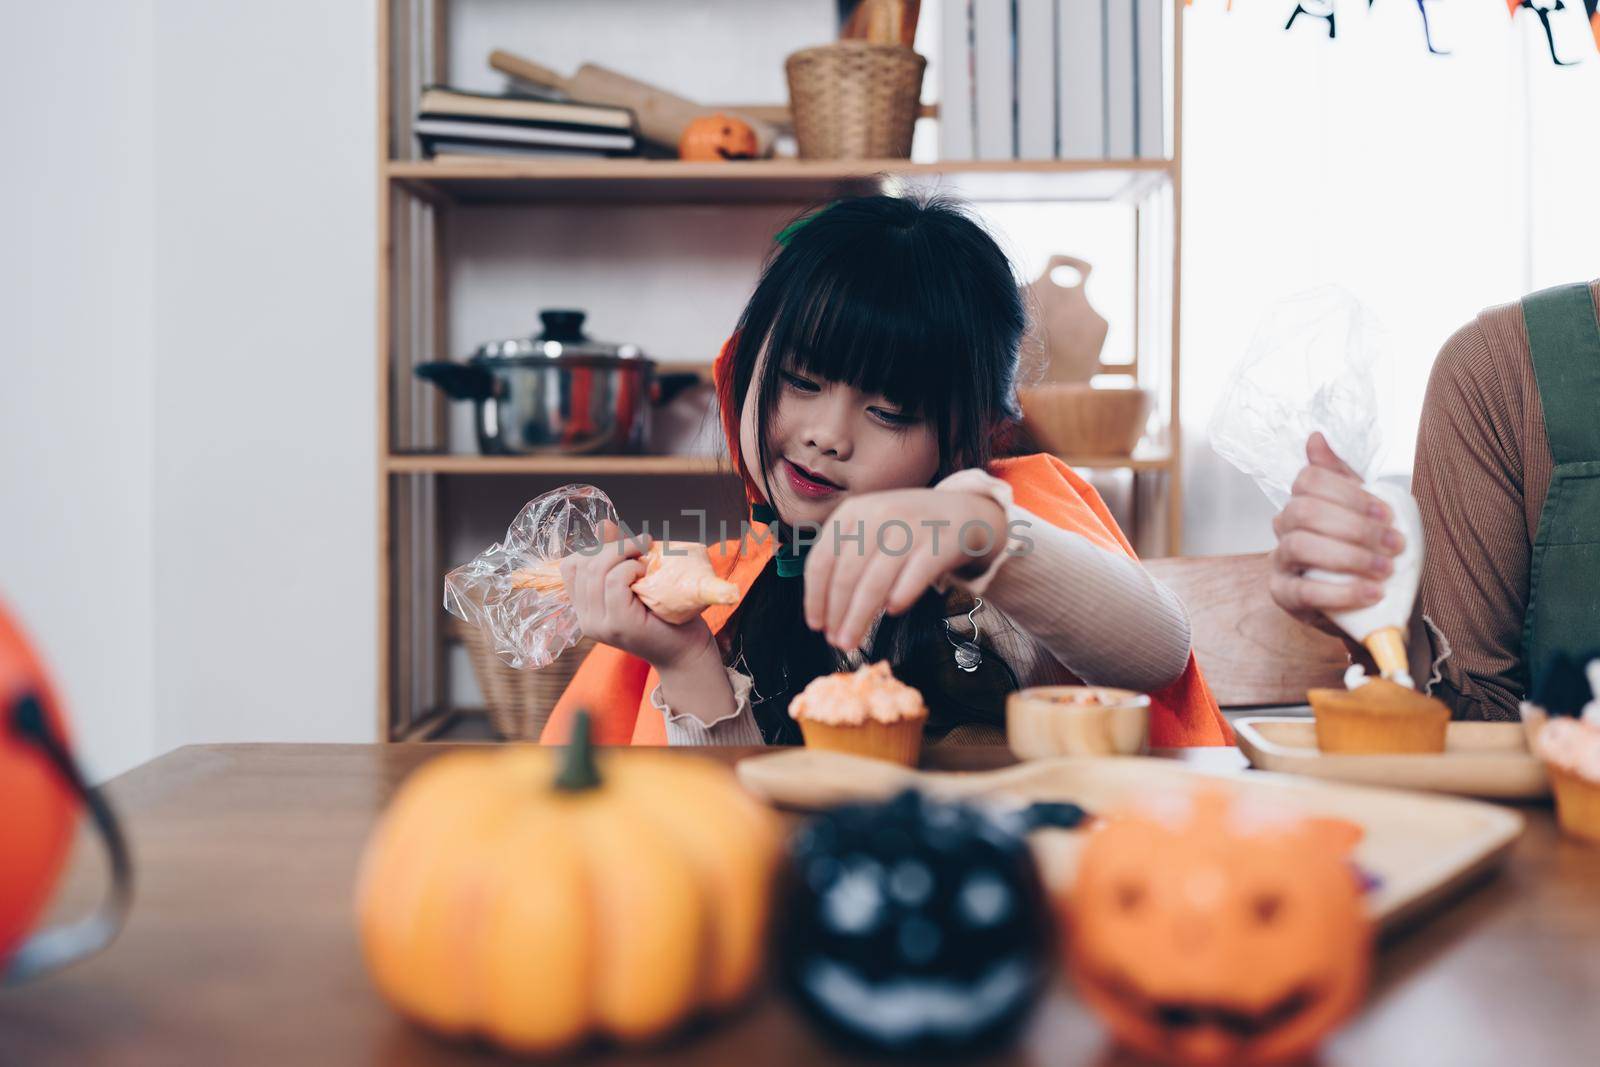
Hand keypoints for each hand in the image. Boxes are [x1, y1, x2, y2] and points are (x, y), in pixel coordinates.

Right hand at [559, 526, 714, 669]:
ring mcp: (599, 624)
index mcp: (585, 609)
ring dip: (624, 554)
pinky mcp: (618, 624)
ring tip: (645, 559)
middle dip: (613, 546)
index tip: (624, 548)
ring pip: (597, 570)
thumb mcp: (635, 580)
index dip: (594, 549)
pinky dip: (630, 568)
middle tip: (642, 544)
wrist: (686, 650)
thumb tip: (602, 523)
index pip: (570, 567)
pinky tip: (645, 574)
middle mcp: (586, 619)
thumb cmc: (665, 614)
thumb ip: (616, 556)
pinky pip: (614, 581)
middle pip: (583, 564)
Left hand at [803, 488, 1007, 649]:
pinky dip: (900, 595)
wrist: (966, 513)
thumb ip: (846, 558)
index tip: (815, 624)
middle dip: (837, 613)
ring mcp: (911, 526)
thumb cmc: (910, 531)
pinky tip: (893, 611)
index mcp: (853, 512)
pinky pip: (915, 574)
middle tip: (836, 641)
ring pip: (876, 580)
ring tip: (852, 640)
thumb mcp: (871, 530)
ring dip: (860, 616)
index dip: (815, 597)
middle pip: (847, 574)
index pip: (822, 559)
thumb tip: (825, 608)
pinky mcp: (942, 541)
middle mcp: (879, 515)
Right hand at [1269, 433, 1405, 630]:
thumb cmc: (1367, 551)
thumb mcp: (1362, 512)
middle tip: (1394, 544)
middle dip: (1354, 526)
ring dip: (1349, 556)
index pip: (1309, 480)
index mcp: (1302, 501)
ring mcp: (1279, 561)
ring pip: (1300, 545)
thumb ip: (1342, 478)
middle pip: (1304, 511)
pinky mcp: (1284, 595)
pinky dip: (1342, 591)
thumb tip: (1315, 437)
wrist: (1372, 602)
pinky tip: (1371, 593)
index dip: (1349, 493)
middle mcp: (1284, 528)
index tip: (1388, 514)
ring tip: (1385, 569)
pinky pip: (1303, 590)